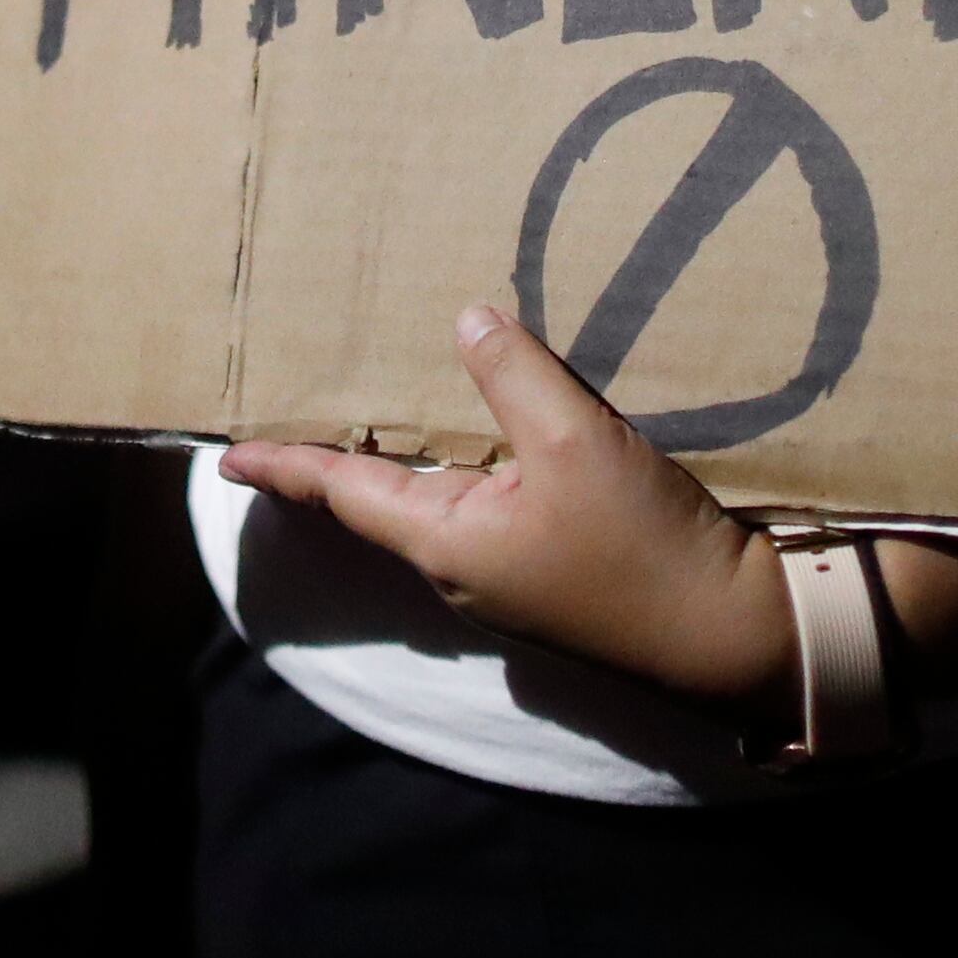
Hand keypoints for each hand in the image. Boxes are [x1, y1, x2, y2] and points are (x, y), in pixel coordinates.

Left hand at [222, 306, 796, 712]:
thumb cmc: (640, 547)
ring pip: (446, 494)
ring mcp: (511, 571)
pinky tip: (494, 421)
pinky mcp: (558, 566)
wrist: (731, 637)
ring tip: (387, 392)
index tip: (226, 454)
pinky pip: (497, 500)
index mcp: (445, 541)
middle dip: (346, 449)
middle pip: (388, 493)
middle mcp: (463, 564)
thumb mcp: (574, 443)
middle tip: (305, 398)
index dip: (286, 465)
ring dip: (416, 447)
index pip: (343, 491)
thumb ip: (514, 376)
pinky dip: (479, 456)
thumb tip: (465, 320)